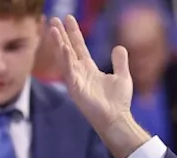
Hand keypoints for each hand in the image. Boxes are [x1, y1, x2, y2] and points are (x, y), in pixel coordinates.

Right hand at [48, 16, 131, 134]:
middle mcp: (80, 73)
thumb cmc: (118, 102)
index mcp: (89, 69)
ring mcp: (76, 81)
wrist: (117, 118)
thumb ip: (120, 62)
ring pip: (64, 58)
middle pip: (68, 49)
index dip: (73, 33)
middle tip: (54, 19)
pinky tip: (64, 48)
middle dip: (61, 34)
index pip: (78, 47)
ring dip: (58, 43)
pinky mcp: (76, 89)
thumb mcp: (122, 76)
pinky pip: (69, 72)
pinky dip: (66, 60)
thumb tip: (119, 47)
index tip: (68, 18)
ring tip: (53, 29)